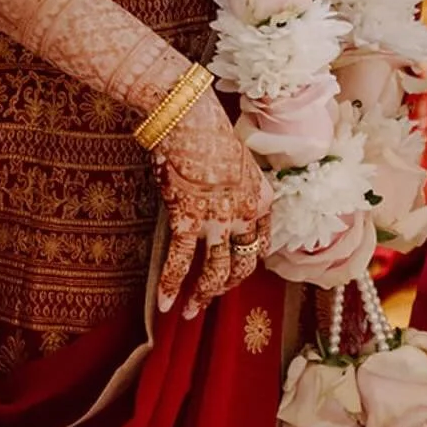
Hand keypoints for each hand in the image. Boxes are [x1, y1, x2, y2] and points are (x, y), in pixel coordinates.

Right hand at [152, 88, 272, 318]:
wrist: (189, 113)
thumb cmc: (205, 128)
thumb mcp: (232, 159)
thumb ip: (229, 186)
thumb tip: (212, 199)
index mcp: (261, 197)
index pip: (262, 243)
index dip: (248, 261)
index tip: (235, 270)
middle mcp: (245, 213)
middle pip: (242, 264)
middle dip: (225, 286)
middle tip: (208, 298)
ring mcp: (218, 219)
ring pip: (216, 272)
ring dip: (201, 297)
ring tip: (188, 313)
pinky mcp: (188, 219)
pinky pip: (181, 262)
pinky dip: (171, 285)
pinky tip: (164, 303)